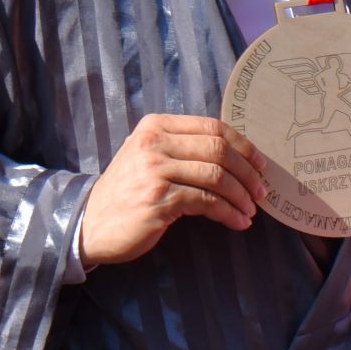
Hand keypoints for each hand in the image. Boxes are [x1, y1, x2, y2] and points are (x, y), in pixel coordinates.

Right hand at [77, 114, 269, 266]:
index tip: (261, 164)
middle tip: (261, 191)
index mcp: (156, 126)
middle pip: (219, 150)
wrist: (89, 223)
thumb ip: (182, 148)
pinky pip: (207, 202)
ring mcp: (155, 171)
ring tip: (251, 210)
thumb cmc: (128, 192)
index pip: (213, 127)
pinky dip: (229, 213)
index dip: (244, 146)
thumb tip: (237, 154)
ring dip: (241, 195)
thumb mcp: (149, 158)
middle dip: (248, 172)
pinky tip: (238, 222)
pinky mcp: (158, 199)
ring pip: (217, 176)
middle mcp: (154, 143)